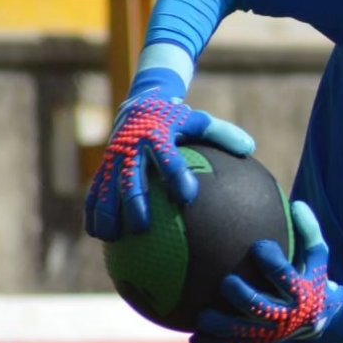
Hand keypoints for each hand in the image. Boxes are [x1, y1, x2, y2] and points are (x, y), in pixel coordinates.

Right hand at [84, 66, 253, 240]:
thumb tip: (250, 147)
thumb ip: (223, 134)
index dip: (175, 174)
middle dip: (134, 203)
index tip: (187, 196)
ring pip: (105, 187)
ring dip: (106, 212)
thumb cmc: (176, 120)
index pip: (168, 157)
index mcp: (157, 135)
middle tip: (142, 228)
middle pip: (130, 178)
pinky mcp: (102, 167)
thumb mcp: (198, 121)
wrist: (139, 105)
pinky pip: (94, 191)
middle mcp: (131, 147)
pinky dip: (92, 212)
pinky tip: (97, 235)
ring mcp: (113, 158)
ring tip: (111, 237)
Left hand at [190, 202, 342, 342]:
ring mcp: (268, 333)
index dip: (272, 263)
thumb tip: (297, 204)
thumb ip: (309, 231)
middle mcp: (284, 316)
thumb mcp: (317, 256)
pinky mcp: (255, 342)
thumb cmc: (310, 277)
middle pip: (260, 308)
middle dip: (242, 296)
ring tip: (202, 315)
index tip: (259, 247)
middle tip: (227, 282)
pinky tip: (194, 337)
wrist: (318, 319)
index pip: (285, 278)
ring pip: (241, 333)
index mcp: (300, 293)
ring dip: (220, 325)